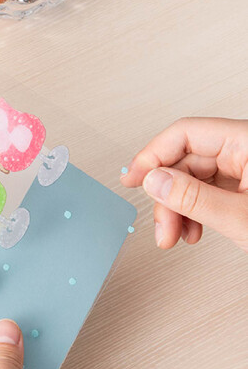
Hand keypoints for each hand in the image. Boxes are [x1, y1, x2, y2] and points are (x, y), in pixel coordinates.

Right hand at [121, 117, 247, 251]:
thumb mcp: (241, 217)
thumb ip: (194, 197)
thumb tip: (154, 181)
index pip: (185, 134)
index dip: (152, 156)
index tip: (133, 178)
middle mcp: (246, 150)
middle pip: (186, 162)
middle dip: (167, 197)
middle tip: (161, 224)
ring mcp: (247, 169)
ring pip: (193, 180)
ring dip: (177, 210)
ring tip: (175, 234)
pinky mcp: (246, 187)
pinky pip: (208, 192)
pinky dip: (194, 213)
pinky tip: (191, 230)